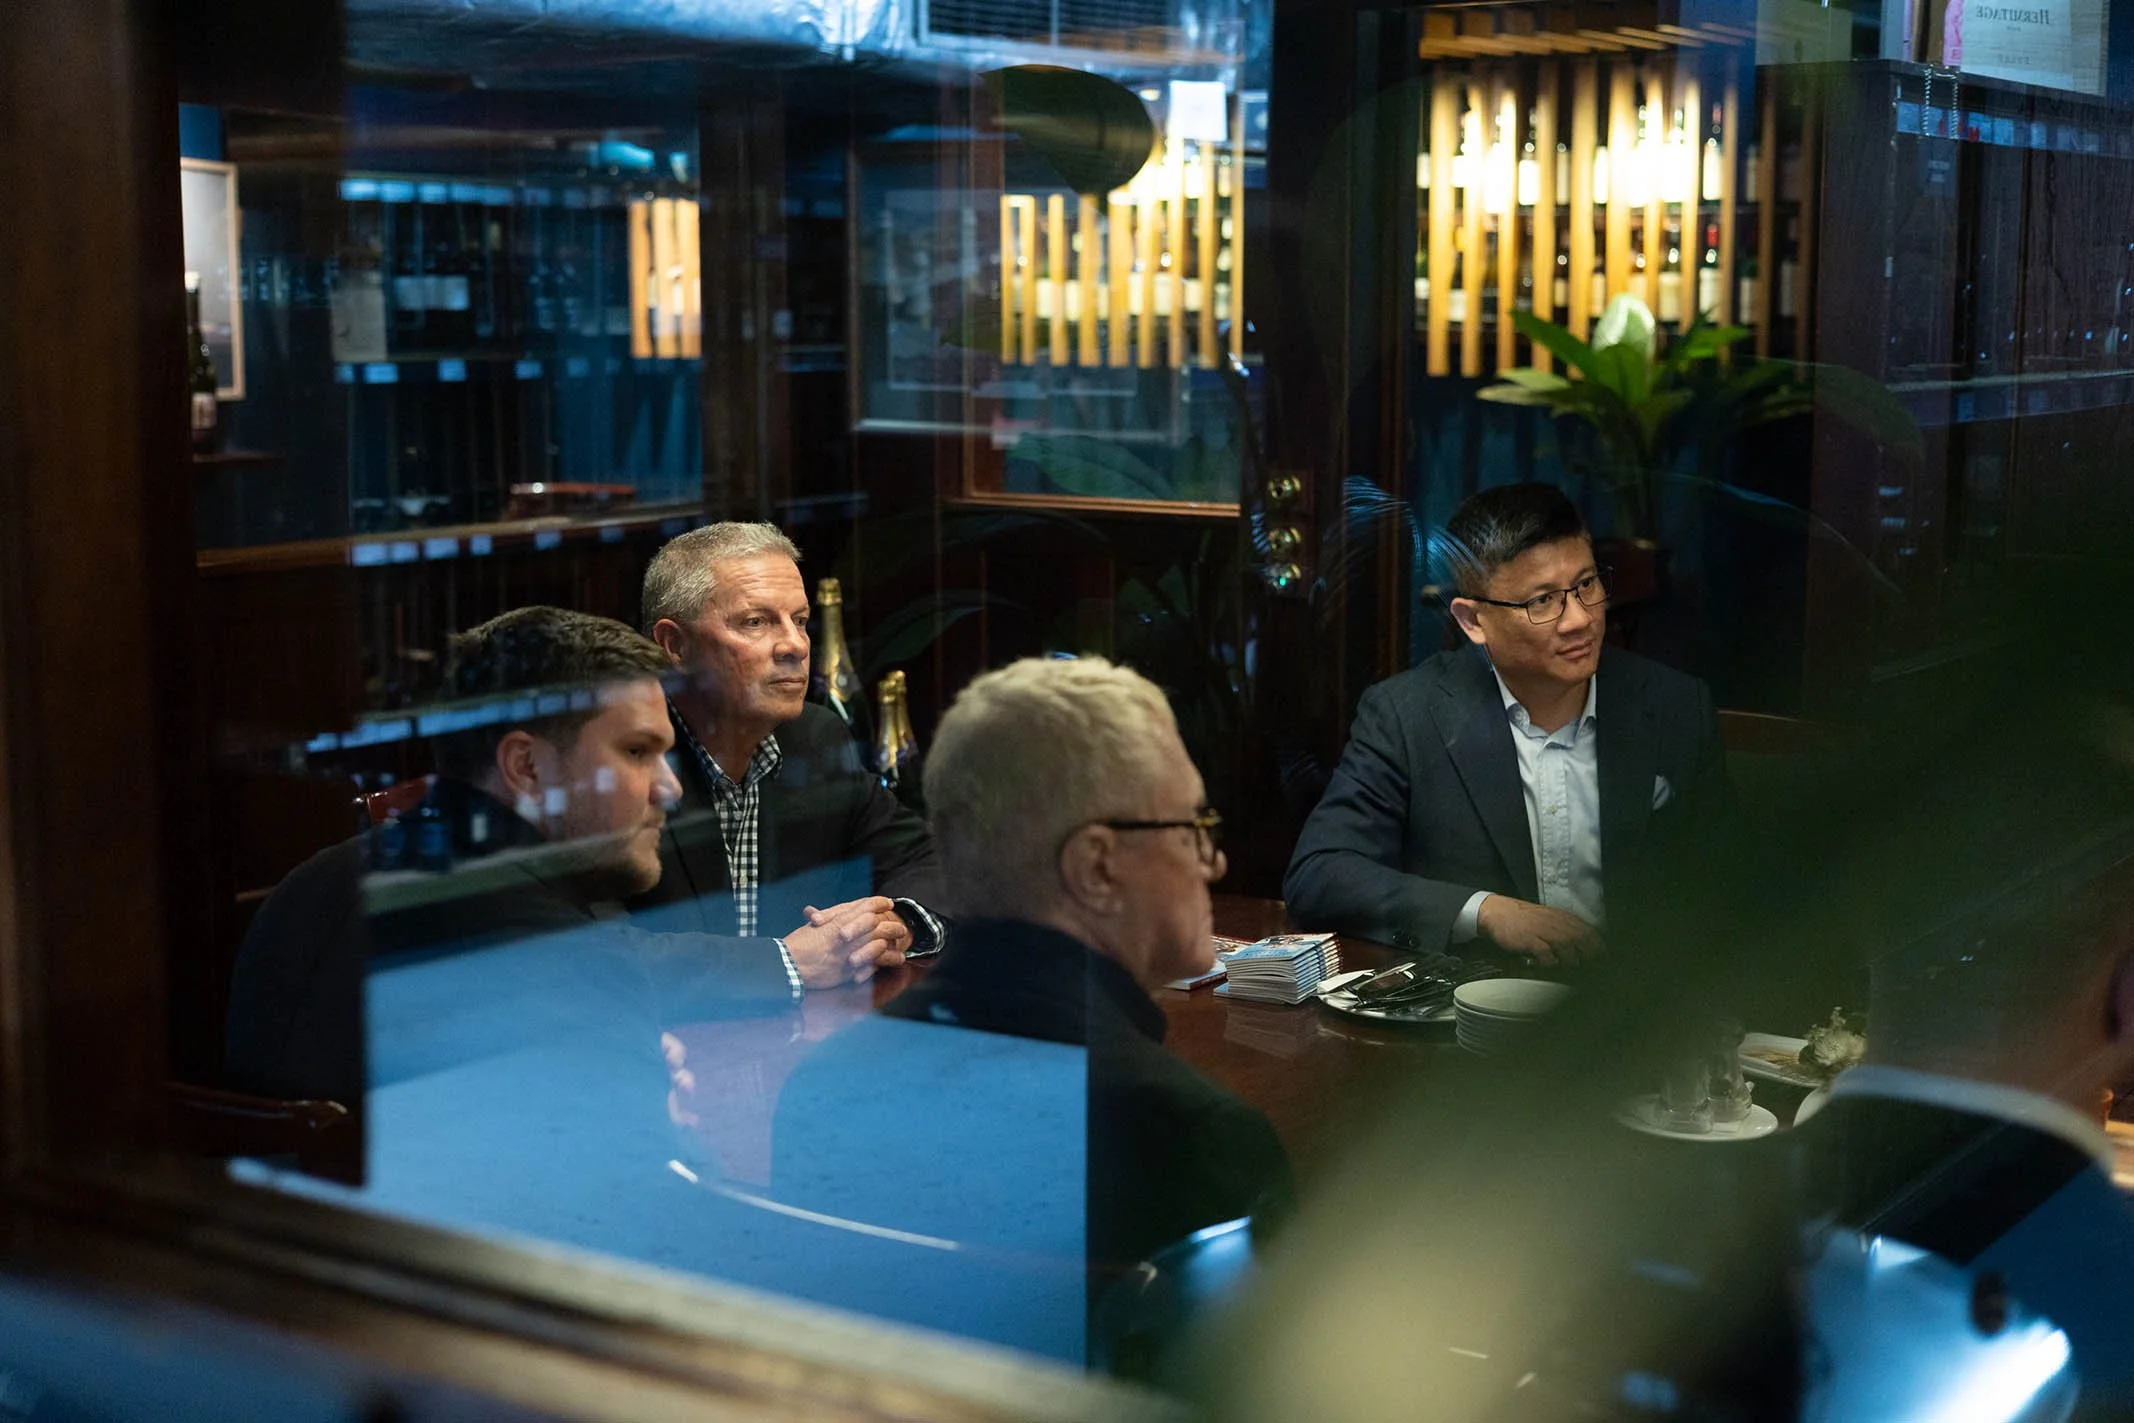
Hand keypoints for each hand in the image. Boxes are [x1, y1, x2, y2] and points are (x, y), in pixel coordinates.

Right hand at [782, 896, 910, 987]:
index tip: (888, 903)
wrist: (789, 964)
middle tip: (901, 926)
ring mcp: (849, 952)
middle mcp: (846, 934)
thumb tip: (837, 910)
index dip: (878, 903)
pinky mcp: (849, 969)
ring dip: (892, 943)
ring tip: (902, 944)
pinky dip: (885, 960)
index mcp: (837, 919)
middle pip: (876, 925)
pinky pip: (873, 963)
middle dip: (891, 924)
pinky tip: (894, 960)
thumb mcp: (812, 925)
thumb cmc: (797, 943)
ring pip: (878, 944)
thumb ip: (827, 917)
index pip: (864, 907)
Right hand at [1475, 896, 1603, 966]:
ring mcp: (1545, 931)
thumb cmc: (1527, 921)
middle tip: (1588, 972)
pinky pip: (1547, 956)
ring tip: (1568, 973)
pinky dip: (1550, 965)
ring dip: (1571, 963)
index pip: (1593, 935)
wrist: (1498, 912)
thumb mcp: (1552, 921)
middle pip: (1584, 942)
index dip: (1600, 951)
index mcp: (1567, 919)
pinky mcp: (1530, 940)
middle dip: (1590, 959)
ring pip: (1569, 949)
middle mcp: (1559, 923)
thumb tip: (1589, 951)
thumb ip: (1570, 932)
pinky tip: (1547, 968)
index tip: (1602, 965)